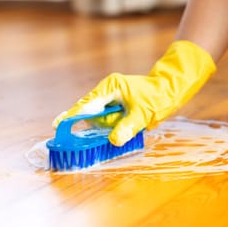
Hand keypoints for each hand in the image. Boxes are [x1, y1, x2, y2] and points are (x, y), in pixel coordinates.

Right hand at [52, 40, 215, 145]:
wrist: (169, 91)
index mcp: (111, 87)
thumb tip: (114, 140)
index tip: (58, 125)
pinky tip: (127, 124)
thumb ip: (127, 127)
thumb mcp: (143, 114)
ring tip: (132, 120)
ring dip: (112, 126)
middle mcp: (107, 91)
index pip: (87, 103)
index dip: (72, 115)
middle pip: (92, 114)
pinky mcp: (114, 106)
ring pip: (100, 119)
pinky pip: (107, 120)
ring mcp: (110, 99)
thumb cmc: (157, 98)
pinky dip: (114, 126)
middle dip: (105, 124)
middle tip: (124, 123)